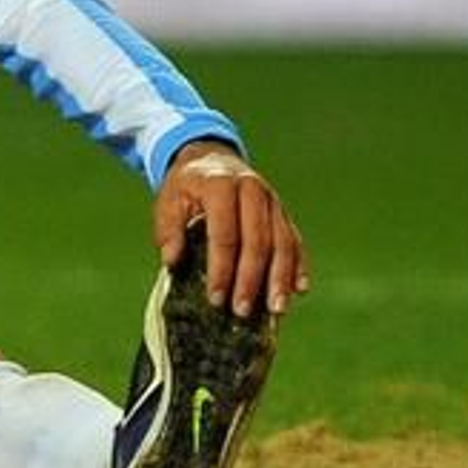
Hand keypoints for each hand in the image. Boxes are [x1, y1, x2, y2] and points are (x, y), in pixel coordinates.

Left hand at [153, 140, 308, 316]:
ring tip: (275, 309)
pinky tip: (299, 289)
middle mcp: (252, 190)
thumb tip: (171, 261)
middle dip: (250, 279)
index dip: (220, 268)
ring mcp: (272, 201)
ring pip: (283, 242)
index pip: (224, 233)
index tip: (215, 298)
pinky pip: (294, 240)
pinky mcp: (282, 212)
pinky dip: (298, 266)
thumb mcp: (168, 200)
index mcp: (221, 185)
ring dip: (280, 279)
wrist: (212, 157)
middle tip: (241, 311)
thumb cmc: (187, 185)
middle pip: (257, 241)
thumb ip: (169, 229)